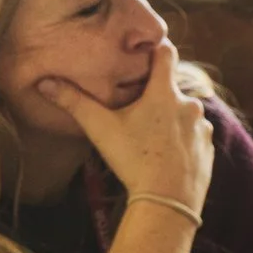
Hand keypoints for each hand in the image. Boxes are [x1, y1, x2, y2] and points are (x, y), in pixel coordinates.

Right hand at [37, 46, 215, 215]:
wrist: (167, 201)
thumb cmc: (133, 160)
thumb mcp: (100, 129)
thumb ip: (74, 103)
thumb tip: (44, 83)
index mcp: (165, 92)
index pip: (166, 53)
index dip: (156, 51)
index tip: (145, 56)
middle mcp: (190, 104)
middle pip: (172, 89)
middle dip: (157, 96)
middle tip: (138, 112)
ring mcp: (203, 127)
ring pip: (185, 113)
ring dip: (172, 119)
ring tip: (152, 138)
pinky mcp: (209, 149)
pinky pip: (195, 136)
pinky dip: (183, 141)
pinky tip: (167, 155)